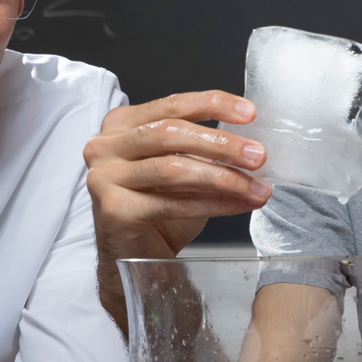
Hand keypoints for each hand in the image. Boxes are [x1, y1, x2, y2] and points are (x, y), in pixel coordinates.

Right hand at [84, 91, 271, 264]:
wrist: (133, 256)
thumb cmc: (157, 208)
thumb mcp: (180, 167)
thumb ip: (202, 149)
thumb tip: (251, 145)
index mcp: (121, 124)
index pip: (172, 104)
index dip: (213, 105)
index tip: (249, 114)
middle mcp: (105, 146)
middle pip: (171, 133)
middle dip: (222, 144)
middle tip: (258, 156)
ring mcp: (103, 177)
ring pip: (173, 169)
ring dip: (223, 178)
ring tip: (256, 187)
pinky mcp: (113, 210)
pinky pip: (172, 203)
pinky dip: (212, 204)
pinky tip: (238, 205)